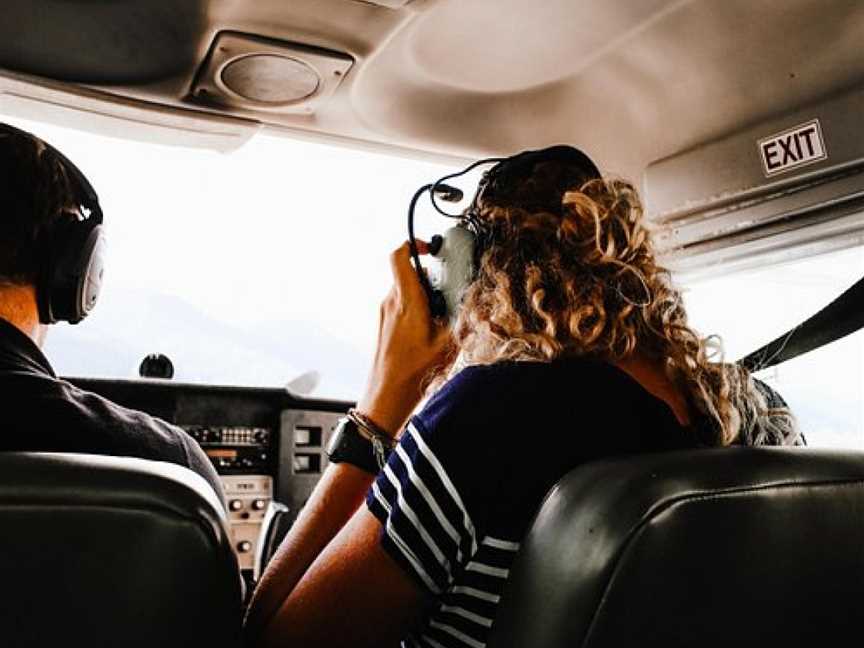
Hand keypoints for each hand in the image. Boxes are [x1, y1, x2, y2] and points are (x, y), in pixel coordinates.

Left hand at [357, 241, 453, 436]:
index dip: (414, 244)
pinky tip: (430, 331)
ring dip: (426, 295)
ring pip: (407, 290)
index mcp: (405, 301)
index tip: (432, 248)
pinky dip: (418, 309)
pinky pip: (402, 305)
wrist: (385, 397)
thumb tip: (476, 302)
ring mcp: (385, 314)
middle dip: (431, 277)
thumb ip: (463, 319)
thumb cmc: (412, 373)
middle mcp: (391, 303)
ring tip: (441, 317)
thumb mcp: (447, 345)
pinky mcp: (384, 325)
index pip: (399, 256)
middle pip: (409, 273)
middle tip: (448, 292)